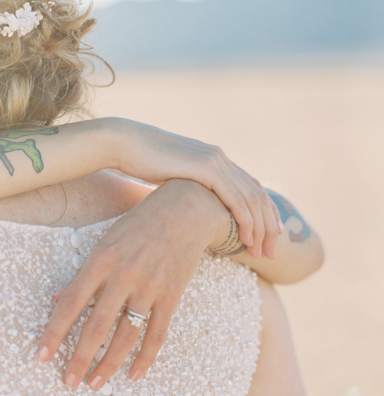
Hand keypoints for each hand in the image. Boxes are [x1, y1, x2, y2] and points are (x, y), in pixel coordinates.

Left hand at [37, 179, 230, 387]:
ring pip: (126, 335)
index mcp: (101, 259)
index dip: (54, 332)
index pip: (71, 303)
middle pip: (97, 326)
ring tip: (95, 384)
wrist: (186, 209)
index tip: (42, 356)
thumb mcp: (105, 241)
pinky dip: (145, 357)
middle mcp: (124, 275)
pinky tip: (133, 374)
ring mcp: (150, 287)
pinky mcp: (172, 295)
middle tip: (69, 382)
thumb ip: (84, 274)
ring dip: (109, 364)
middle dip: (80, 358)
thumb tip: (59, 299)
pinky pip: (157, 333)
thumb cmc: (139, 224)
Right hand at [107, 117, 282, 258]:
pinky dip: (246, 221)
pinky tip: (247, 239)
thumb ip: (183, 188)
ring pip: (252, 199)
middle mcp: (220, 158)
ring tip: (262, 252)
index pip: (250, 187)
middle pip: (258, 195)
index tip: (267, 237)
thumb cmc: (137, 162)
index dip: (263, 213)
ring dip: (261, 228)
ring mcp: (215, 161)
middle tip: (272, 252)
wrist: (124, 143)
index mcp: (213, 158)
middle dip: (269, 226)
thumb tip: (182, 207)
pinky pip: (236, 199)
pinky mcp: (206, 169)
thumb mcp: (168, 176)